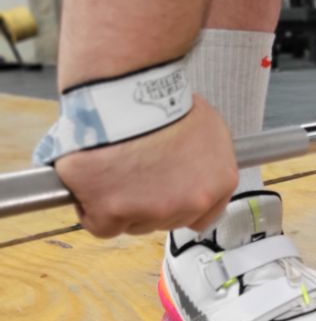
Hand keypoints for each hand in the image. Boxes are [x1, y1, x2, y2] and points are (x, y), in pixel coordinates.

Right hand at [55, 96, 237, 237]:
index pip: (202, 216)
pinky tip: (93, 182)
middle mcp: (190, 204)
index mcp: (218, 183)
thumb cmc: (164, 101)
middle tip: (134, 171)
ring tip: (112, 169)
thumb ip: (207, 160)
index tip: (164, 190)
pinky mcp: (112, 213)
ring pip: (133, 224)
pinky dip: (92, 208)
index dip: (179, 204)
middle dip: (150, 202)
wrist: (127, 96)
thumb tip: (195, 168)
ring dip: (121, 205)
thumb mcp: (209, 127)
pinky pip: (101, 225)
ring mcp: (152, 212)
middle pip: (165, 220)